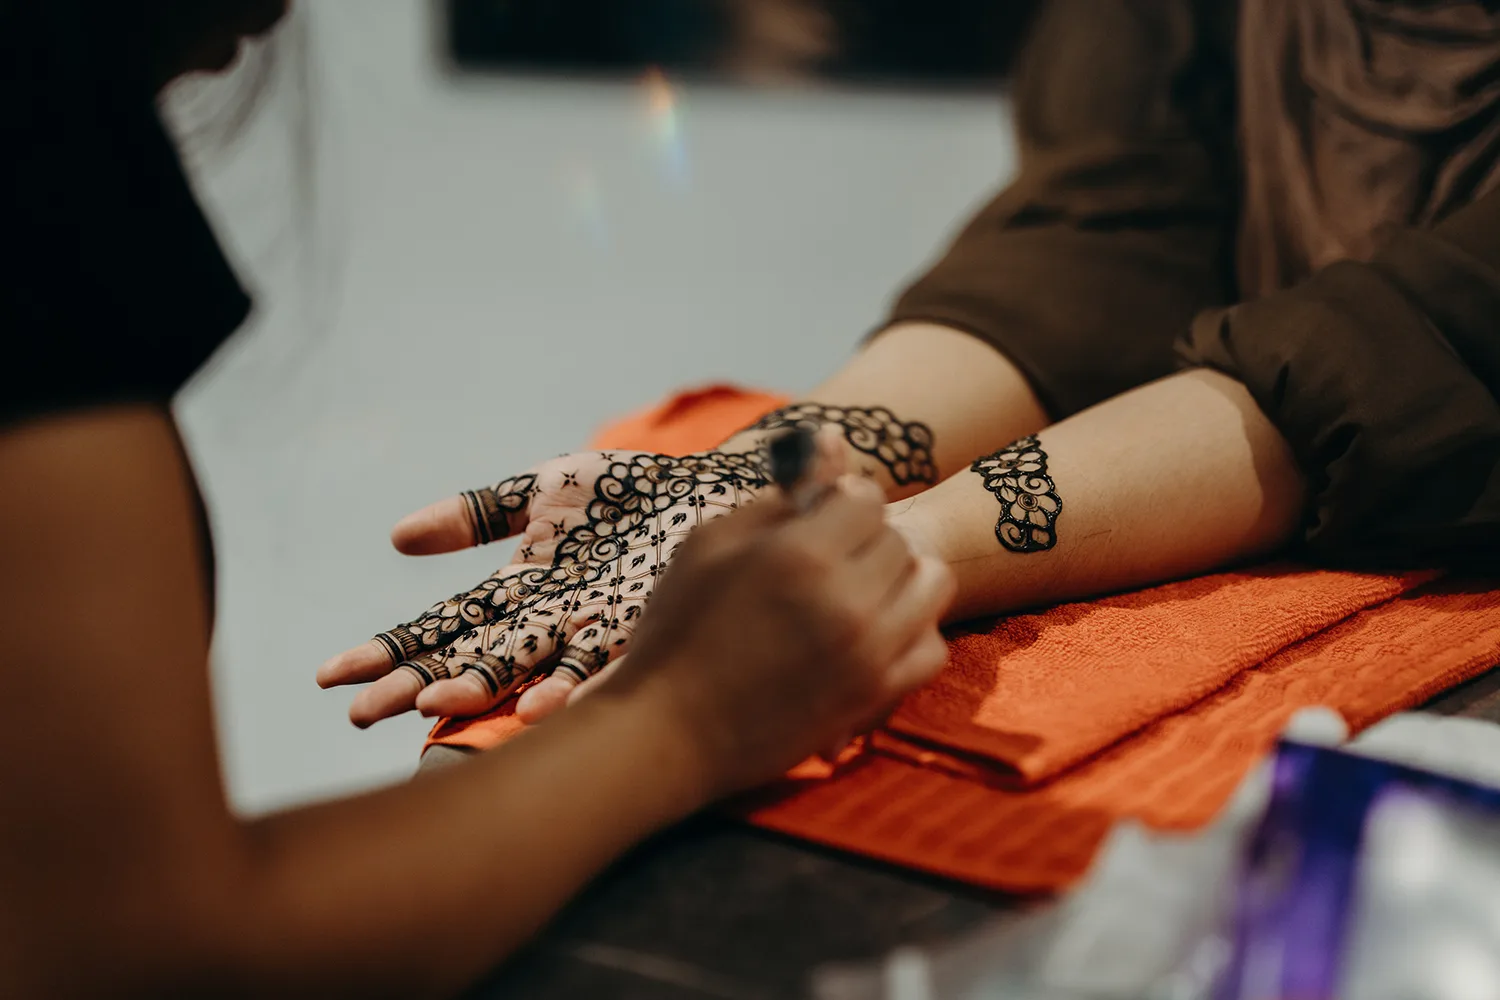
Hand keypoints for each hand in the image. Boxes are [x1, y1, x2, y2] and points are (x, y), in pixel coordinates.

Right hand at [317, 449, 772, 725]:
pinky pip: (608, 665)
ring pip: (528, 673)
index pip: (440, 630)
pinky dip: (578, 686)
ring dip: (484, 692)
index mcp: (519, 592)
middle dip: (417, 688)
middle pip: (470, 664)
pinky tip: (545, 704)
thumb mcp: (547, 489)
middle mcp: (551, 623)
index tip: (332, 676)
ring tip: (437, 707)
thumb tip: (397, 537)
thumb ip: (478, 511)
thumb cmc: (633, 492)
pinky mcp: (650, 625)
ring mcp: (597, 630)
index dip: (389, 653)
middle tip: (363, 715)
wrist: (724, 484)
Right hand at [592, 476, 955, 796]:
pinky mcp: (876, 696)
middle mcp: (845, 598)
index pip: (866, 497)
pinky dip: (911, 634)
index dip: (840, 504)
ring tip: (858, 595)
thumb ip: (779, 494)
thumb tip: (833, 439)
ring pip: (930, 586)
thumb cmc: (677, 629)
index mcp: (800, 552)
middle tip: (827, 564)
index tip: (816, 524)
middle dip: (867, 542)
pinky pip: (932, 646)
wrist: (668, 731)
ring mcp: (868, 651)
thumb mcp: (710, 544)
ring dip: (901, 581)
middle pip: (898, 540)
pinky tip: (870, 636)